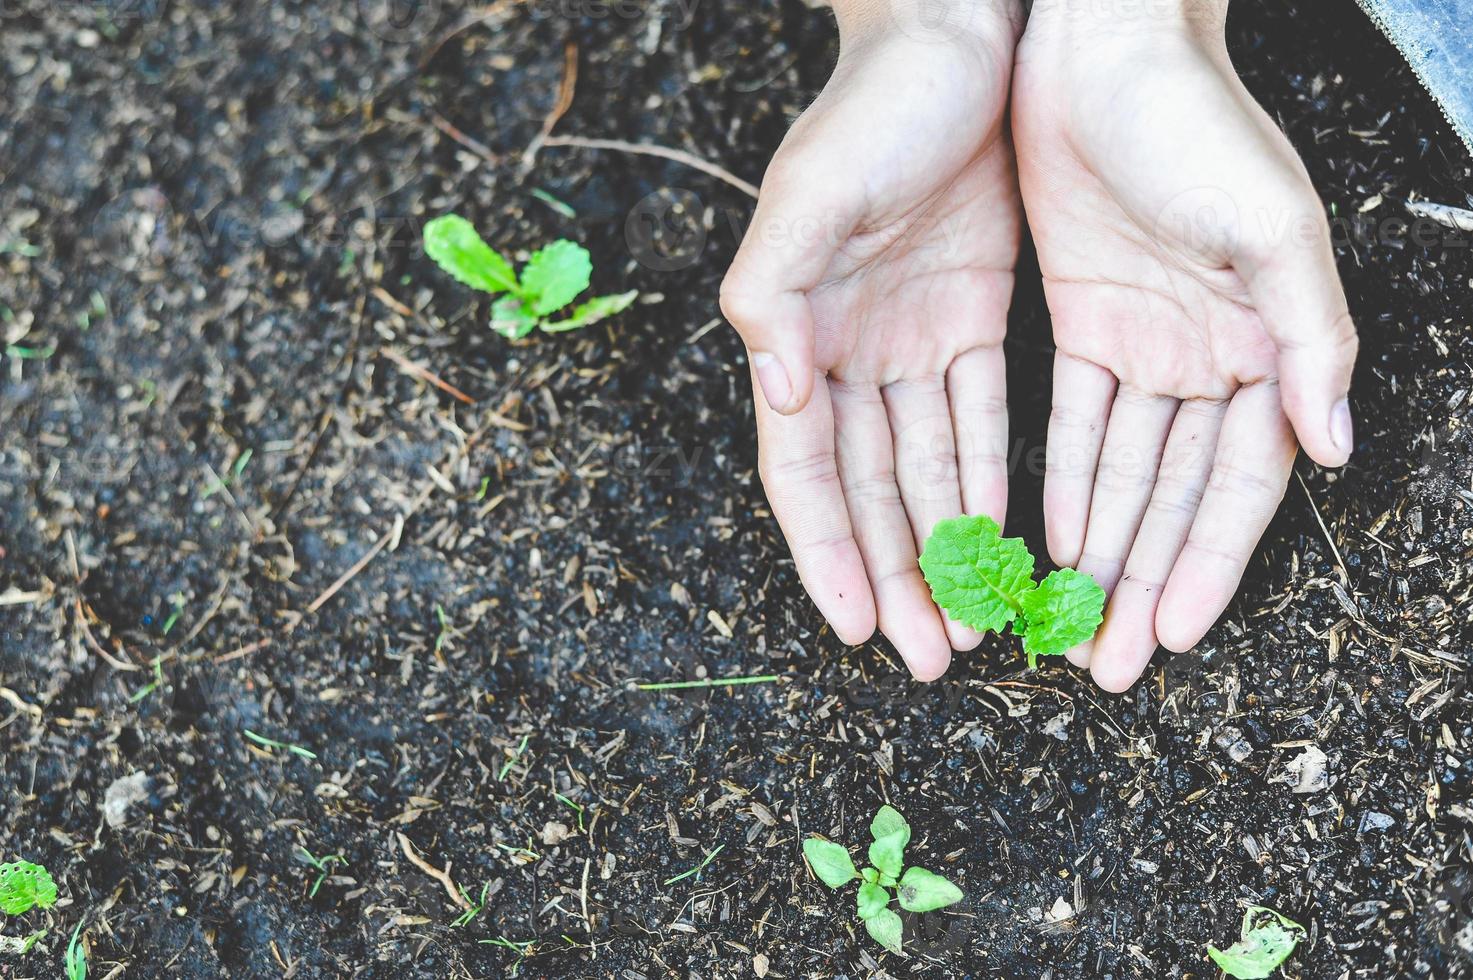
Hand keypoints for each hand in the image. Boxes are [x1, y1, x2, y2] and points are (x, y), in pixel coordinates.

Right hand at [720, 1, 1023, 679]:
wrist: (954, 34)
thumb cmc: (871, 109)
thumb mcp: (807, 197)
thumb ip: (773, 298)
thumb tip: (778, 396)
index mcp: (796, 337)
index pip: (806, 472)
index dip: (827, 553)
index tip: (856, 628)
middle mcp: (847, 352)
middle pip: (869, 490)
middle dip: (896, 574)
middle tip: (929, 657)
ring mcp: (909, 337)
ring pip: (924, 467)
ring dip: (943, 545)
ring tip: (971, 621)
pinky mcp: (970, 313)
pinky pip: (978, 416)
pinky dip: (986, 477)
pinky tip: (1003, 535)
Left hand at [1013, 2, 1356, 691]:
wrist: (1101, 46)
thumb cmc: (1198, 123)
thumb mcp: (1271, 227)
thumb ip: (1309, 339)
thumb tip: (1335, 448)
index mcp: (1265, 346)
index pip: (1237, 484)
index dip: (1209, 562)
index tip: (1174, 635)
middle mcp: (1209, 357)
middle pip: (1175, 496)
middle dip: (1145, 579)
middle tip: (1108, 662)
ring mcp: (1144, 341)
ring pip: (1122, 469)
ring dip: (1101, 545)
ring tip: (1071, 618)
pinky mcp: (1082, 318)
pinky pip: (1074, 418)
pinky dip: (1064, 476)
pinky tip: (1045, 534)